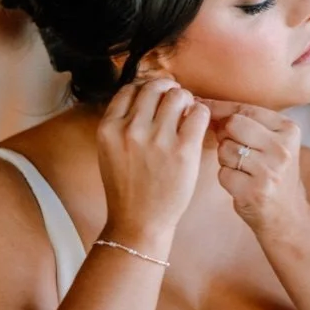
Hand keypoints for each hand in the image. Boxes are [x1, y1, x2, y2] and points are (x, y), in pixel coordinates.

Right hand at [94, 74, 208, 253]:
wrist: (138, 222)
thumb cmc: (127, 187)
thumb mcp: (110, 150)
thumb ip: (123, 121)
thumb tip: (148, 90)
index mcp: (109, 129)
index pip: (130, 88)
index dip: (147, 88)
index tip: (156, 98)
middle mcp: (130, 130)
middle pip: (155, 86)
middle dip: (168, 90)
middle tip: (176, 103)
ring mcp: (157, 139)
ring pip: (179, 95)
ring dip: (186, 101)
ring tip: (186, 116)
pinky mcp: (183, 150)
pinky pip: (199, 112)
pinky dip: (201, 114)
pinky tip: (196, 126)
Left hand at [206, 102, 309, 239]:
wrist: (287, 214)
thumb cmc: (273, 172)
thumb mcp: (274, 143)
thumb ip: (249, 124)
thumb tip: (206, 106)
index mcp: (289, 129)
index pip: (246, 109)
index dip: (220, 108)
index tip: (201, 105)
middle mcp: (282, 148)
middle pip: (233, 125)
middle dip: (225, 135)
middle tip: (232, 147)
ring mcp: (269, 170)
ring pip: (225, 149)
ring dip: (225, 159)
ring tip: (241, 168)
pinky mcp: (254, 191)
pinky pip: (223, 174)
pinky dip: (226, 178)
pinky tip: (240, 183)